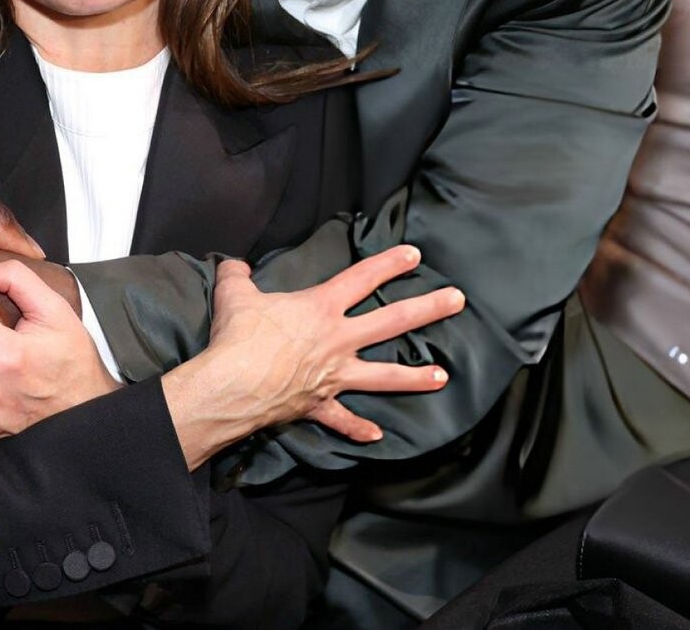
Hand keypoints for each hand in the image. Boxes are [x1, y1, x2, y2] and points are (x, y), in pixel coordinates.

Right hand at [162, 245, 463, 468]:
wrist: (232, 385)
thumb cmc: (238, 336)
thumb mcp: (235, 293)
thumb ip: (238, 274)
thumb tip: (233, 263)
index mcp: (320, 309)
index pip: (362, 278)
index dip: (389, 263)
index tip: (415, 254)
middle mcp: (337, 341)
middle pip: (391, 322)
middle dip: (427, 309)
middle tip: (458, 301)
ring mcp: (333, 376)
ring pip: (384, 377)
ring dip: (415, 377)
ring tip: (443, 377)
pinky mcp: (318, 405)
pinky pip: (343, 420)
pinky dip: (358, 428)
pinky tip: (376, 435)